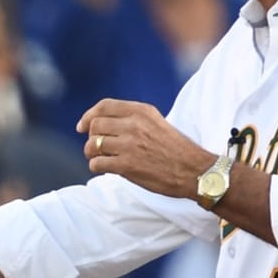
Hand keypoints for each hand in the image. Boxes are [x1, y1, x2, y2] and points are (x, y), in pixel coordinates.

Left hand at [78, 98, 211, 196]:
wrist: (195, 171)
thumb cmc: (175, 149)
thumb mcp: (156, 123)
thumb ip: (132, 119)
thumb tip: (99, 123)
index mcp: (142, 111)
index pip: (104, 106)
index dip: (88, 116)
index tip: (82, 127)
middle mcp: (133, 125)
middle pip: (95, 126)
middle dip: (92, 138)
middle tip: (98, 147)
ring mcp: (129, 145)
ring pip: (92, 145)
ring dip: (92, 154)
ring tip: (101, 158)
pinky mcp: (126, 165)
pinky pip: (96, 164)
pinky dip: (97, 167)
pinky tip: (107, 169)